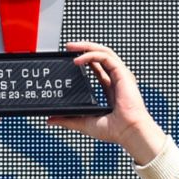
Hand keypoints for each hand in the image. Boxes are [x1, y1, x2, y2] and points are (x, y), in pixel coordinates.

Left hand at [47, 42, 165, 164]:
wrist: (128, 132)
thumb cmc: (114, 131)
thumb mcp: (84, 123)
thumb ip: (68, 120)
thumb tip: (50, 120)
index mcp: (111, 91)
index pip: (98, 70)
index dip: (85, 62)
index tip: (70, 61)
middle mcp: (117, 80)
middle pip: (100, 56)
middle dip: (84, 49)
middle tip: (68, 48)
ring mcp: (120, 75)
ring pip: (103, 52)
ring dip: (86, 46)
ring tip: (70, 47)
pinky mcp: (122, 73)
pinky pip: (104, 57)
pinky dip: (90, 55)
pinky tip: (77, 60)